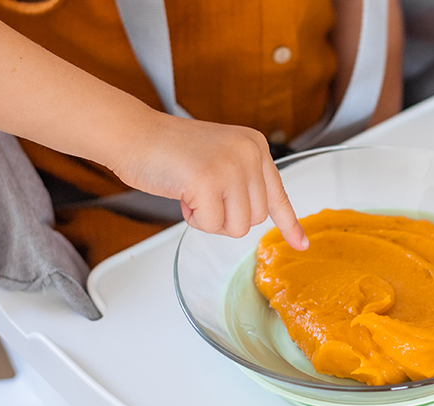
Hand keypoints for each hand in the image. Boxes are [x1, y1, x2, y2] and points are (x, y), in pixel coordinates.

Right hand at [110, 112, 308, 250]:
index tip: (301, 243)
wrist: (133, 133)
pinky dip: (194, 220)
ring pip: (238, 227)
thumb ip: (243, 181)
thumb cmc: (169, 150)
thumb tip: (260, 215)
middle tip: (202, 195)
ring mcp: (231, 166)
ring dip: (211, 220)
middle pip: (255, 218)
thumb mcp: (220, 158)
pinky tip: (182, 195)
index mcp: (255, 146)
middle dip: (226, 217)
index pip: (279, 194)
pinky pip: (212, 226)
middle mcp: (250, 153)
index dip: (289, 223)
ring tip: (192, 193)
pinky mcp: (209, 181)